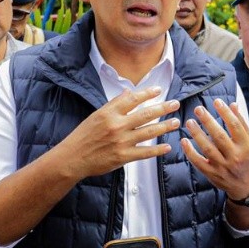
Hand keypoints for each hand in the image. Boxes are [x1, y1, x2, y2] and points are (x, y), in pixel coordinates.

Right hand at [57, 88, 180, 179]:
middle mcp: (117, 125)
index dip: (147, 93)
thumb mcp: (97, 115)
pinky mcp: (123, 157)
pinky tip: (167, 147)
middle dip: (163, 108)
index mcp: (109, 113)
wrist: (72, 157)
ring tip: (176, 122)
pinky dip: (157, 150)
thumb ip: (114, 104)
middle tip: (176, 104)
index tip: (159, 90)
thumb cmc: (83, 135)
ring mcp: (121, 141)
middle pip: (145, 114)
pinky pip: (144, 152)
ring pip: (149, 132)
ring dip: (164, 127)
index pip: (132, 99)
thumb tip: (128, 92)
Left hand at [180, 98, 248, 200]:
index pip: (235, 126)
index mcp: (246, 147)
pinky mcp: (212, 174)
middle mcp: (234, 157)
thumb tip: (232, 105)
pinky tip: (184, 140)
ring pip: (207, 148)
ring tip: (190, 122)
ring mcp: (222, 167)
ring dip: (197, 134)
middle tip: (198, 109)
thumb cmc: (248, 161)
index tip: (216, 101)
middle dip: (208, 121)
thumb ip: (241, 124)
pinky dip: (190, 152)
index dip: (225, 112)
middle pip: (219, 136)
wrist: (246, 187)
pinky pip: (198, 162)